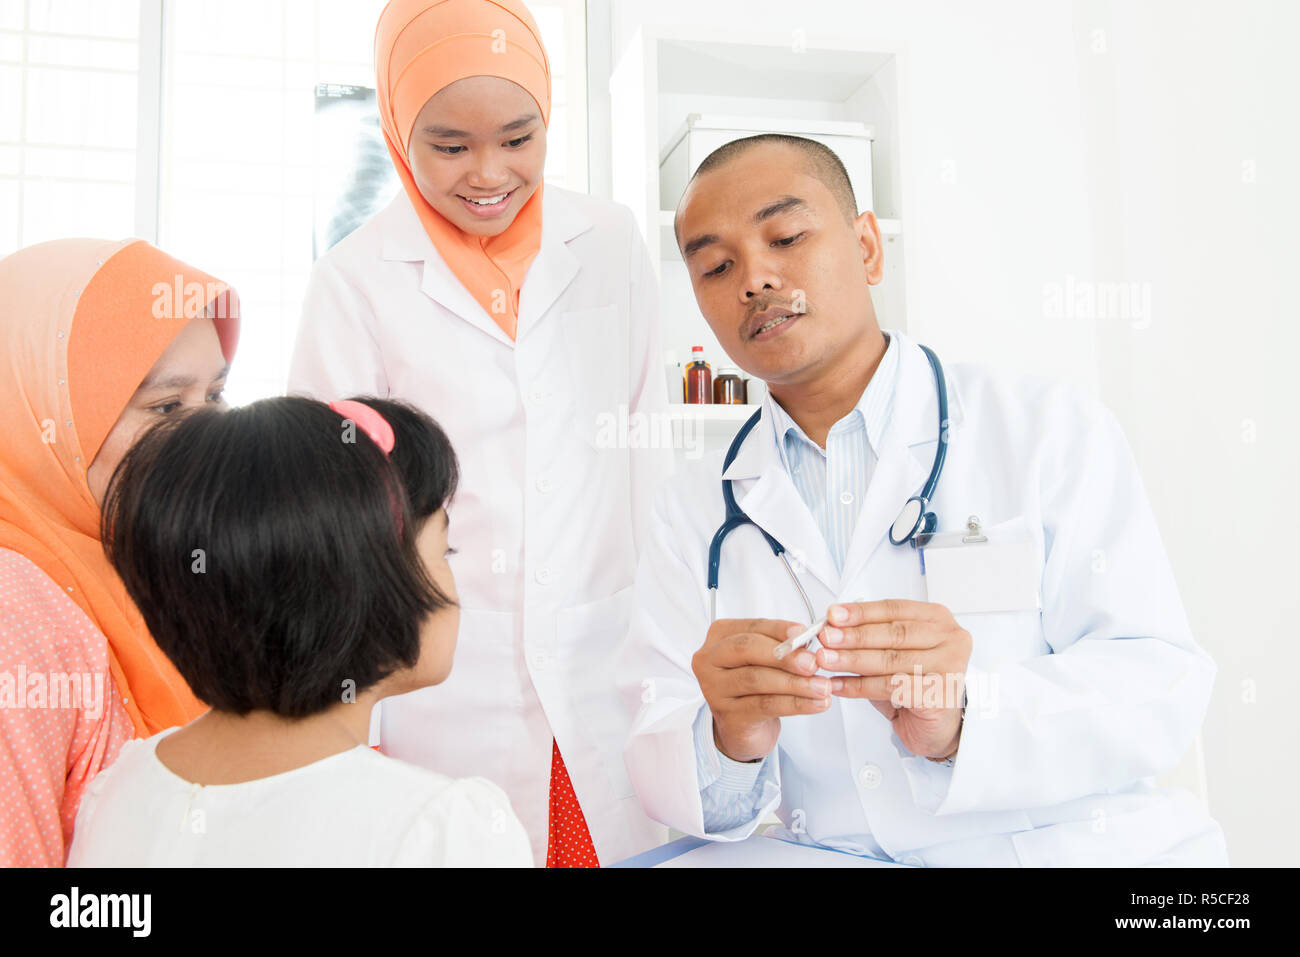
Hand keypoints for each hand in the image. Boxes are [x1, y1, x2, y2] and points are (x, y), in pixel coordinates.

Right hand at [692, 618, 832, 762]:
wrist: (743, 727)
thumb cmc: (755, 685)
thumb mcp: (765, 659)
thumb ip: (781, 647)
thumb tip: (806, 641)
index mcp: (719, 637)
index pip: (751, 628)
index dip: (779, 630)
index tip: (805, 633)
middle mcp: (709, 660)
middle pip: (746, 650)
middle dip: (784, 656)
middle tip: (813, 663)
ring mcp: (715, 689)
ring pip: (757, 680)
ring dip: (795, 683)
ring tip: (822, 686)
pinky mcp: (728, 716)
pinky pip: (765, 706)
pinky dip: (795, 704)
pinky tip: (815, 703)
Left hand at [815, 599, 970, 760]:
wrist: (938, 726)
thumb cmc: (916, 683)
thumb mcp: (895, 651)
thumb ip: (872, 635)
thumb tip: (833, 625)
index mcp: (937, 618)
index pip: (894, 609)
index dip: (861, 612)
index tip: (833, 615)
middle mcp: (949, 639)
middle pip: (893, 633)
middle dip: (853, 636)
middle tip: (825, 637)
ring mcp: (949, 666)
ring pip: (890, 660)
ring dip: (852, 660)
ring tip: (826, 660)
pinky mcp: (940, 694)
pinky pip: (890, 687)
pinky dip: (859, 686)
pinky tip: (839, 685)